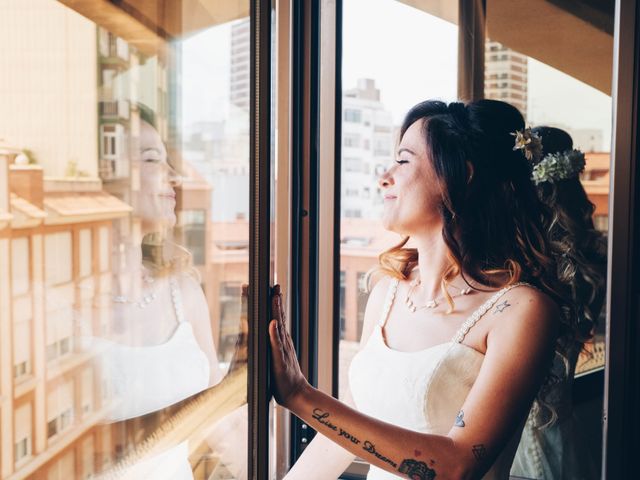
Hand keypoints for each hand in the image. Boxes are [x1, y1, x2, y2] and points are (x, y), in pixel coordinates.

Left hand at [269, 285, 308, 409]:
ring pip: (278, 327)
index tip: (272, 287)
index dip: (274, 303)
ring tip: (275, 297)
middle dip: (276, 300)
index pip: (275, 317)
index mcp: (280, 341)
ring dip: (276, 311)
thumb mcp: (276, 356)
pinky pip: (276, 346)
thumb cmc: (283, 376)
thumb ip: (274, 343)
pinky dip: (274, 335)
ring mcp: (282, 350)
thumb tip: (271, 329)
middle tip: (275, 285)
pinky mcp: (279, 361)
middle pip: (278, 317)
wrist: (295, 394)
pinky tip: (272, 324)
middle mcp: (283, 342)